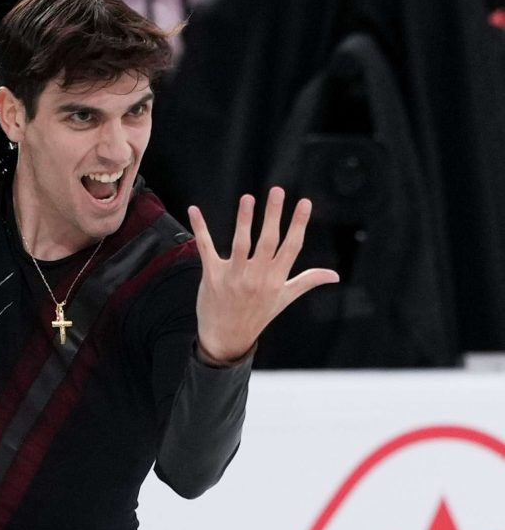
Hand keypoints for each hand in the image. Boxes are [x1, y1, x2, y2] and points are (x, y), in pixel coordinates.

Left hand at [188, 188, 336, 362]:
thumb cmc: (257, 315)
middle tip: (277, 191)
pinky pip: (205, 248)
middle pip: (267, 241)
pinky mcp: (212, 276)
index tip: (305, 203)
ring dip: (243, 220)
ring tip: (248, 198)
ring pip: (240, 244)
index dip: (298, 224)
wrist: (226, 339)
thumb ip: (307, 281)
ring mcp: (233, 276)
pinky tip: (194, 210)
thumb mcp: (284, 298)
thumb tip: (335, 275)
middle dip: (273, 216)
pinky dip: (200, 229)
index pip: (291, 247)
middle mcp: (257, 276)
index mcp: (276, 279)